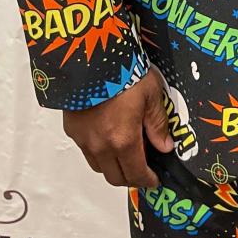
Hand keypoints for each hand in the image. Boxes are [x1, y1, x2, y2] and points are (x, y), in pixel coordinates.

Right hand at [62, 70, 173, 187]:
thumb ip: (158, 124)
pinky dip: (98, 151)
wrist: (90, 56)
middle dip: (131, 177)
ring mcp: (83, 139)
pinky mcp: (72, 129)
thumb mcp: (151, 95)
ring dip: (113, 165)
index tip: (154, 179)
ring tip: (125, 151)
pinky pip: (86, 150)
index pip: (136, 174)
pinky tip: (108, 135)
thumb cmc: (123, 72)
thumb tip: (165, 146)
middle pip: (115, 177)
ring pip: (99, 166)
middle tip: (142, 168)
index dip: (147, 180)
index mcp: (123, 141)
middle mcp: (100, 146)